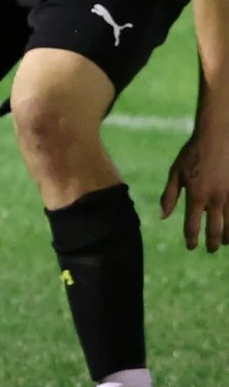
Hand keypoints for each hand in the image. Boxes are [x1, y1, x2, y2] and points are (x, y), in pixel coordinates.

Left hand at [160, 122, 228, 250]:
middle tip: (211, 249)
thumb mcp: (176, 173)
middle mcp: (215, 198)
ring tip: (226, 242)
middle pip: (216, 230)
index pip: (193, 226)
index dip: (191, 240)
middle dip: (213, 243)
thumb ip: (169, 196)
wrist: (218, 136)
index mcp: (196, 196)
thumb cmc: (193, 153)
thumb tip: (163, 217)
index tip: (191, 247)